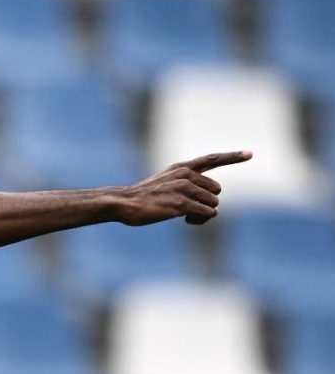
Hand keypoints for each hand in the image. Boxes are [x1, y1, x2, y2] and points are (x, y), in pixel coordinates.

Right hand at [117, 151, 251, 225]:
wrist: (123, 203)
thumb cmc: (142, 198)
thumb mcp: (164, 183)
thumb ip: (185, 185)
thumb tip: (208, 204)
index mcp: (182, 168)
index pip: (212, 159)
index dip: (233, 157)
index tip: (250, 154)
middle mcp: (185, 175)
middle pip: (216, 190)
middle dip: (207, 202)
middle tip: (190, 210)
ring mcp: (184, 188)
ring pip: (213, 203)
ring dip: (203, 213)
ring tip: (186, 216)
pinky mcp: (182, 204)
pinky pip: (207, 213)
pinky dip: (200, 219)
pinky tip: (186, 220)